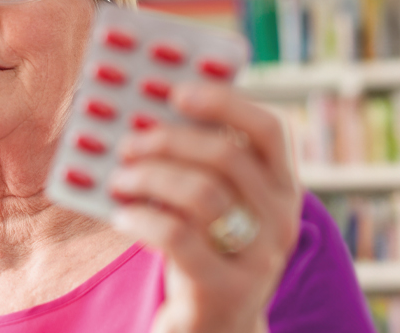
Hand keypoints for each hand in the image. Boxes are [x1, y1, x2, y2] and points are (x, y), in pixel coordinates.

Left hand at [108, 81, 301, 332]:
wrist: (213, 329)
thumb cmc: (201, 252)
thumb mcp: (208, 206)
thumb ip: (190, 164)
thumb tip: (138, 111)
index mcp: (281, 188)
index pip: (271, 130)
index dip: (225, 101)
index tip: (176, 90)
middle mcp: (280, 220)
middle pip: (228, 156)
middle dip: (168, 141)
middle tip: (125, 141)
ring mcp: (258, 259)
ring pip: (203, 194)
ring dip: (150, 176)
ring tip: (117, 178)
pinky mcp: (225, 290)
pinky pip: (178, 236)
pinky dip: (142, 216)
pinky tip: (121, 215)